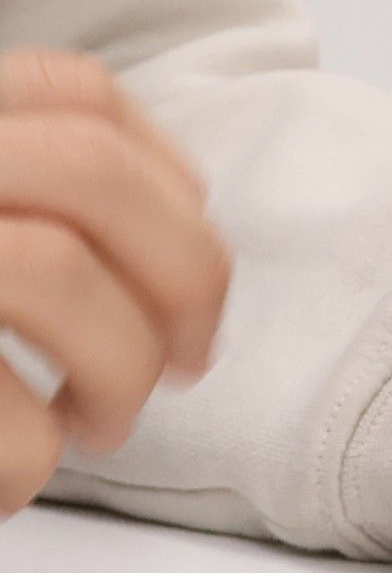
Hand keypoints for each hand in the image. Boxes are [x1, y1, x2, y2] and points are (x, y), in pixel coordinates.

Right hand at [0, 51, 229, 518]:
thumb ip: (25, 195)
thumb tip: (175, 245)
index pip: (78, 98)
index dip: (167, 176)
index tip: (192, 246)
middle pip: (91, 174)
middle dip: (180, 275)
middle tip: (188, 361)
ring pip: (56, 274)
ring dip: (116, 368)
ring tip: (97, 425)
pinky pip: (4, 419)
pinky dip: (29, 462)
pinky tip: (14, 474)